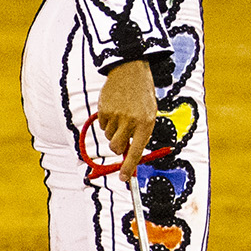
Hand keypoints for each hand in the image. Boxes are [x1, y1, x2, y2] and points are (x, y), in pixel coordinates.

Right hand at [96, 60, 155, 182]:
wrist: (130, 72)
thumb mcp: (148, 115)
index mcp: (146, 124)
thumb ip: (140, 134)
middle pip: (116, 148)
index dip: (129, 168)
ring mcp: (116, 116)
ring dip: (113, 130)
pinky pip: (102, 125)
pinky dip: (107, 121)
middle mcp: (130, 121)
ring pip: (109, 136)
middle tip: (121, 137)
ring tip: (121, 115)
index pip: (136, 152)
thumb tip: (128, 155)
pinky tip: (114, 109)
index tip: (123, 179)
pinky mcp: (104, 110)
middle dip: (117, 147)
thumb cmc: (142, 97)